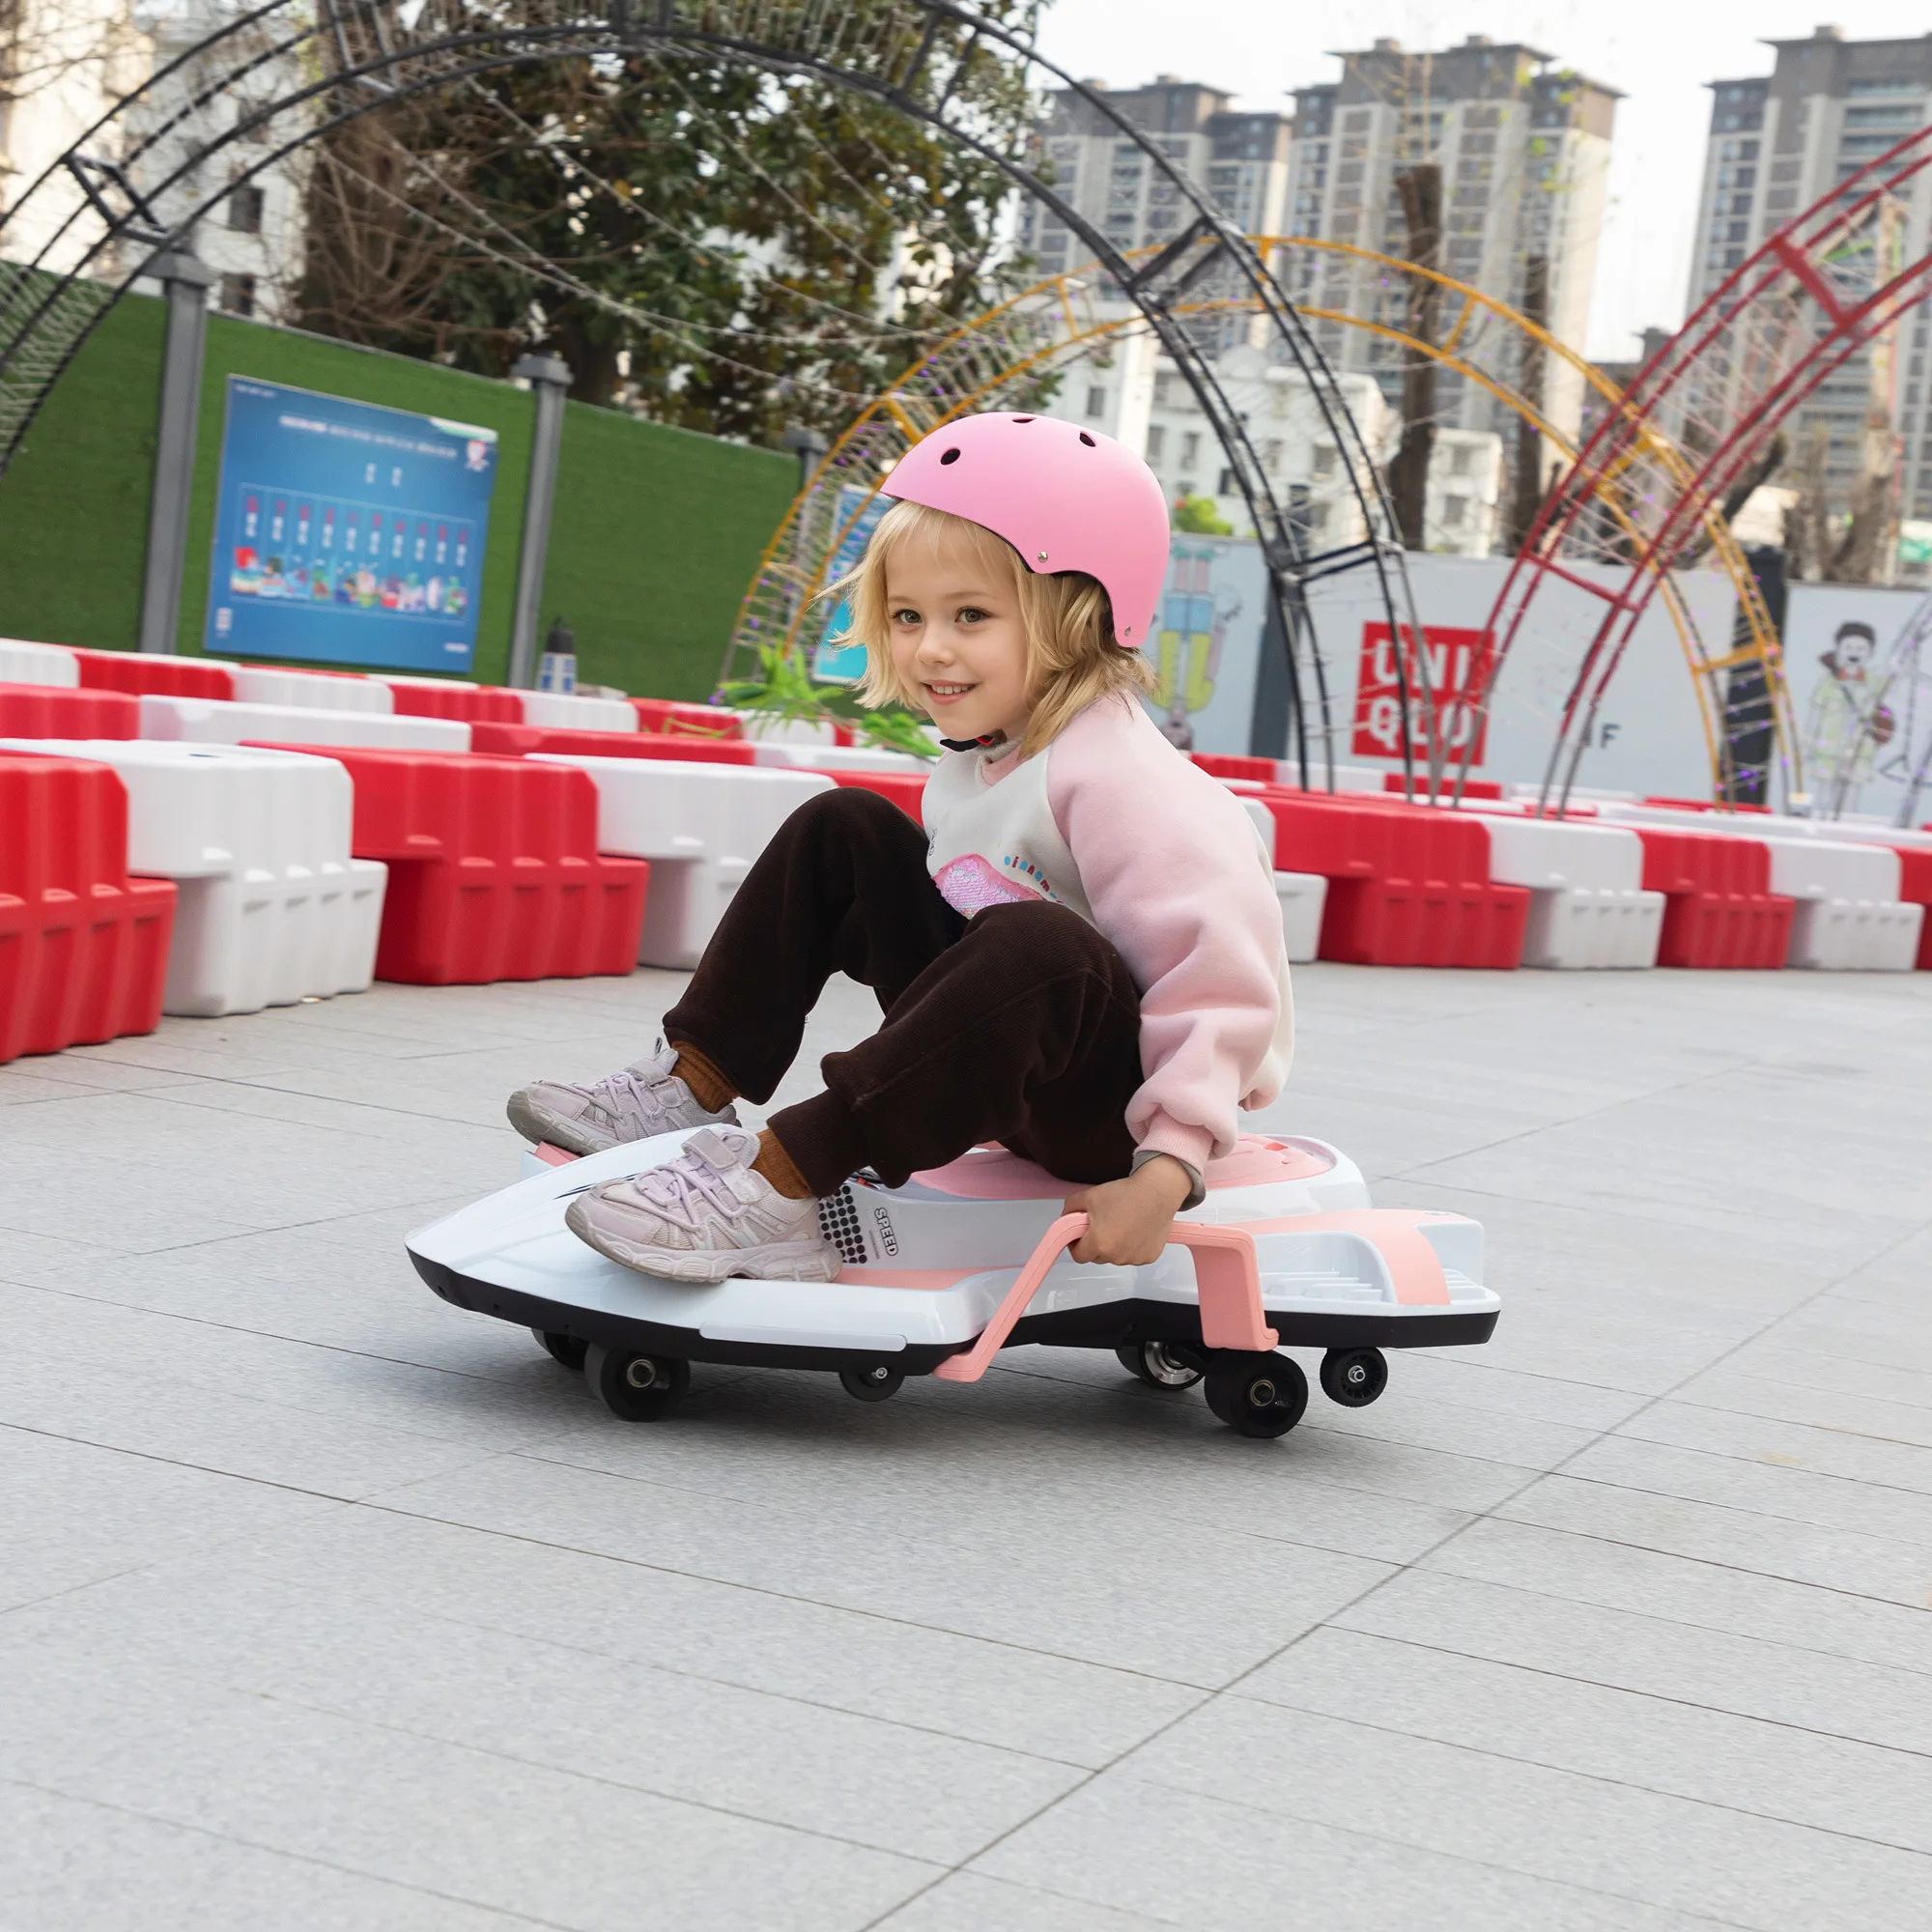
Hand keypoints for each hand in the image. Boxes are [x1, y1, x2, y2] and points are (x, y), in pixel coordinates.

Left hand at [1065, 1157, 1191, 1265]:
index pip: (1078, 1256)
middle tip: (1102, 1225)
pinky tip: (1136, 1230)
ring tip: (1122, 1225)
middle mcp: (1116, 1256)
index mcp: (1099, 1244)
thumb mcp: (1088, 1196)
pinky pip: (1133, 1256)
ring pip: (1116, 1257)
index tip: (1080, 1235)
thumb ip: (1070, 1209)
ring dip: (1114, 1247)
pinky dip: (1132, 1247)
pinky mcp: (1148, 1257)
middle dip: (1095, 1245)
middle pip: (1097, 1257)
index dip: (1076, 1245)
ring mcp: (1134, 1259)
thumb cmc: (1124, 1193)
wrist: (1157, 1192)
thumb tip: (1066, 1219)